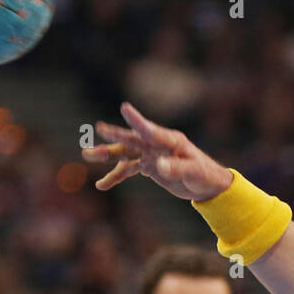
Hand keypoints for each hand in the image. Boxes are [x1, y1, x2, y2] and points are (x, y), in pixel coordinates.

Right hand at [81, 101, 233, 199]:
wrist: (207, 184)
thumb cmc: (205, 175)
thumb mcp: (194, 173)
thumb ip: (177, 169)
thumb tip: (159, 166)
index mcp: (171, 141)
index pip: (152, 131)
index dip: (138, 121)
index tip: (125, 108)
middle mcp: (157, 145)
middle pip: (133, 140)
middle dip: (115, 136)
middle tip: (99, 130)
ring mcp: (150, 154)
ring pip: (125, 153)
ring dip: (107, 154)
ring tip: (87, 154)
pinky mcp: (147, 166)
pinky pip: (127, 170)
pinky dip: (115, 176)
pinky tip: (102, 185)